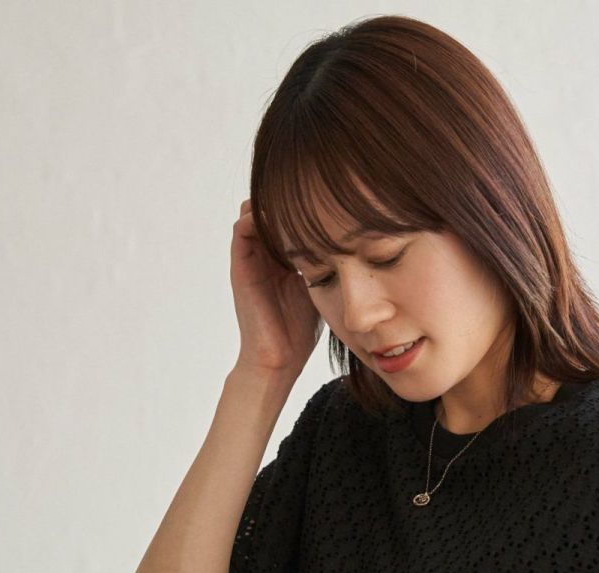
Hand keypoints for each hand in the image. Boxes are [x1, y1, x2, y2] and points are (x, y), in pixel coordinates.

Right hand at [230, 198, 323, 376]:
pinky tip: (281, 218)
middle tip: (313, 188)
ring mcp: (251, 257)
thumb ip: (330, 262)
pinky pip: (242, 229)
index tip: (327, 194)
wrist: (280, 359)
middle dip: (287, 196)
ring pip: (254, 211)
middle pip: (270, 207)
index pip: (288, 216)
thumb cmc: (302, 330)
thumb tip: (357, 243)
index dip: (305, 203)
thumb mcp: (323, 286)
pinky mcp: (241, 266)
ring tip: (296, 200)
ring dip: (271, 202)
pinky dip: (257, 216)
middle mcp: (265, 251)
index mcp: (283, 255)